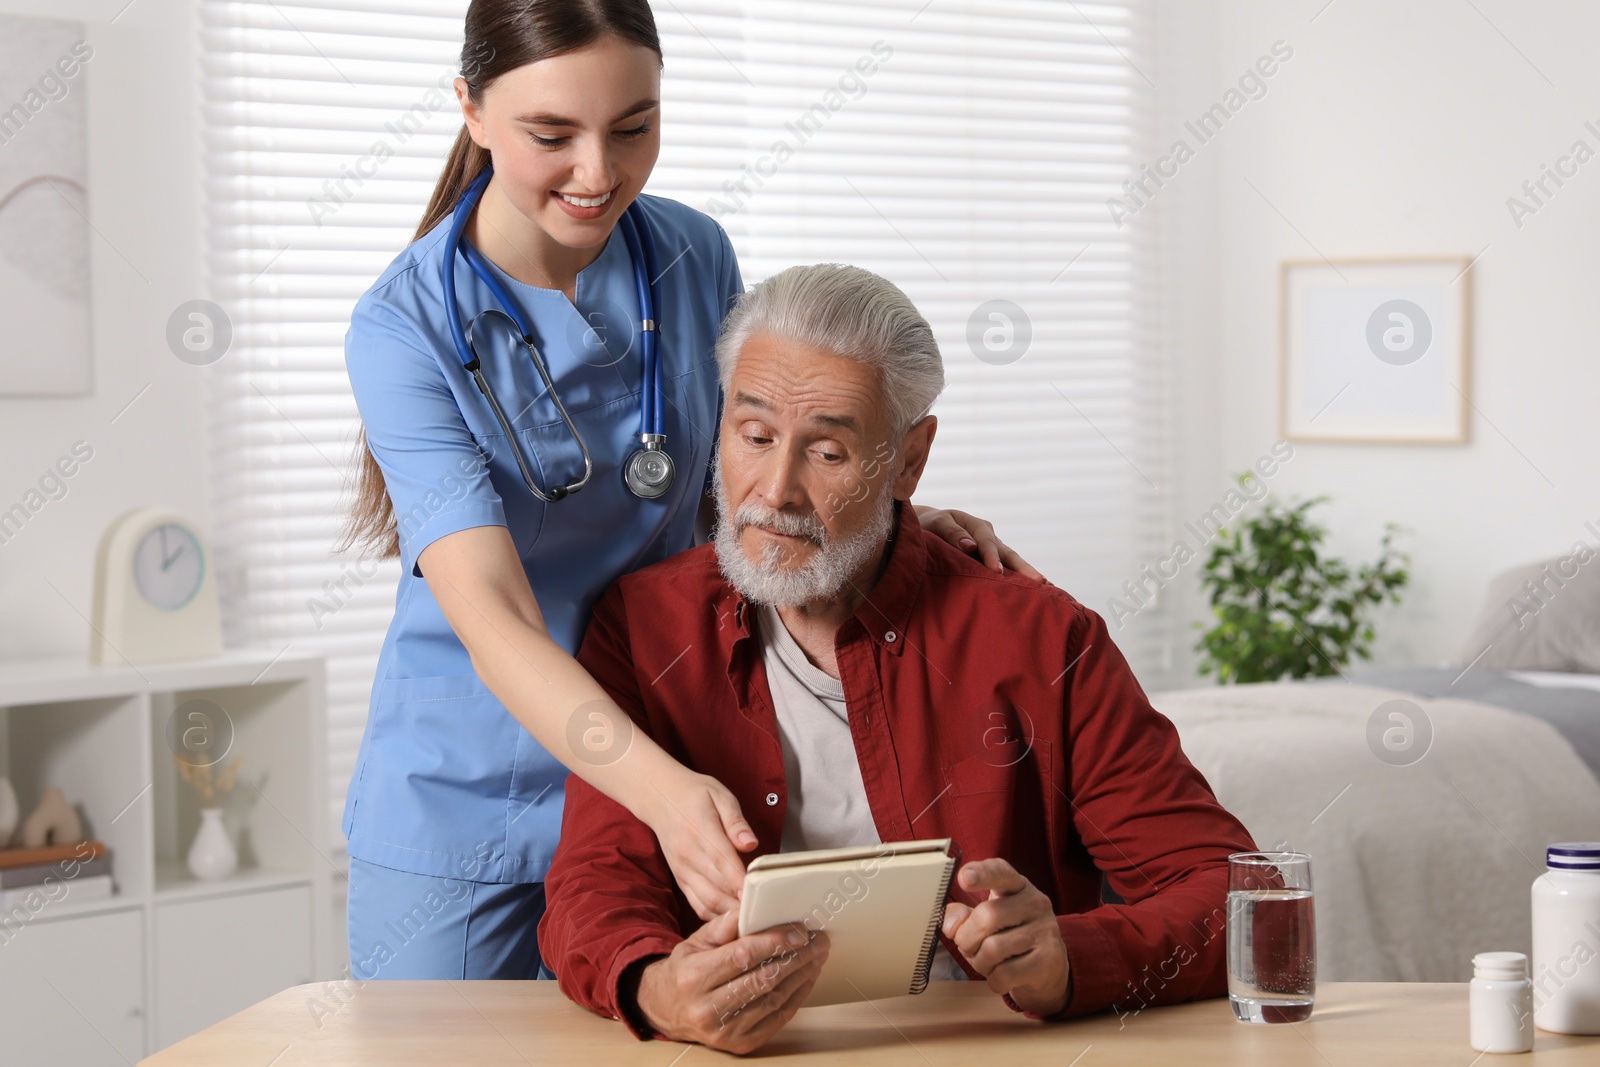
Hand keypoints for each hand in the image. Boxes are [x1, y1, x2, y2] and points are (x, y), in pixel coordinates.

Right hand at [634, 910, 829, 1053]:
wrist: (665, 1010)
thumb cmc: (684, 971)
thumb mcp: (694, 942)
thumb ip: (722, 926)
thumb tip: (750, 908)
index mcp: (695, 977)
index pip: (743, 955)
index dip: (775, 942)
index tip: (799, 930)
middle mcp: (707, 1008)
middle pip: (763, 979)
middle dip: (797, 957)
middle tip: (818, 941)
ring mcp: (724, 1031)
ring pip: (773, 1000)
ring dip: (802, 976)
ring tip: (817, 957)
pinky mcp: (738, 1045)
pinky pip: (776, 1020)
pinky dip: (796, 998)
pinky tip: (806, 979)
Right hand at [638, 768, 758, 919]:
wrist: (659, 798)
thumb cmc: (695, 795)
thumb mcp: (720, 795)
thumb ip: (736, 822)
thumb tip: (750, 843)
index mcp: (700, 830)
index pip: (722, 861)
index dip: (740, 881)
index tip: (757, 896)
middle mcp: (688, 854)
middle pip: (716, 888)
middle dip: (739, 905)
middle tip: (763, 914)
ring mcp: (682, 870)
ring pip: (707, 902)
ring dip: (728, 915)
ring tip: (752, 920)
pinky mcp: (680, 879)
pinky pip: (698, 904)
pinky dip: (715, 916)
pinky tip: (733, 918)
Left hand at [915, 506, 1042, 578]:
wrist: (928, 527)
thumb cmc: (929, 526)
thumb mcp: (936, 524)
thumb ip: (951, 533)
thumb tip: (970, 547)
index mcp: (975, 525)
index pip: (986, 542)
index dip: (991, 556)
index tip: (996, 571)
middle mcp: (988, 535)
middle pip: (1008, 552)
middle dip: (1023, 567)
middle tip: (1039, 581)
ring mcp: (992, 547)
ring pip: (1011, 560)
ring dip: (1026, 573)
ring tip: (1046, 587)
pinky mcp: (991, 559)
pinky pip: (1005, 567)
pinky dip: (1018, 577)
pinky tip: (1033, 590)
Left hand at [941, 858, 1069, 1015]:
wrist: (1048, 968)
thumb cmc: (1009, 937)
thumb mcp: (986, 919)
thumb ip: (963, 916)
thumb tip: (950, 924)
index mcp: (1017, 885)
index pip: (1000, 872)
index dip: (982, 873)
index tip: (964, 877)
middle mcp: (1035, 902)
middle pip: (987, 916)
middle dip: (966, 938)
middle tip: (967, 946)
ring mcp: (1046, 930)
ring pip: (993, 949)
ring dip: (979, 962)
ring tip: (987, 962)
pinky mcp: (1049, 959)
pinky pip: (1005, 974)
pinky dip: (994, 980)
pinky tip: (1002, 975)